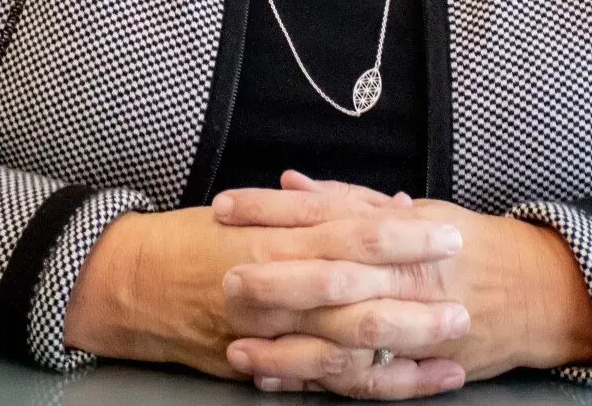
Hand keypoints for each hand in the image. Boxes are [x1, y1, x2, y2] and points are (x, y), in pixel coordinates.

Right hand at [62, 198, 465, 395]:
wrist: (128, 282)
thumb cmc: (192, 239)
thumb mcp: (252, 212)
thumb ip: (313, 212)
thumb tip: (379, 207)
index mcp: (277, 236)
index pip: (352, 233)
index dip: (402, 236)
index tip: (446, 231)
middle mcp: (276, 284)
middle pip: (360, 291)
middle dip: (415, 294)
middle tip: (463, 291)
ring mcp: (270, 331)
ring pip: (350, 343)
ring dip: (407, 343)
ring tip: (455, 341)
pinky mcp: (263, 365)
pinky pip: (329, 380)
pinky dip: (378, 383)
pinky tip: (419, 381)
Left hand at [213, 172, 591, 393]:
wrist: (534, 293)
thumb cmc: (466, 243)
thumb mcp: (412, 210)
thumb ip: (348, 199)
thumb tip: (291, 182)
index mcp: (397, 230)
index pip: (324, 213)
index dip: (272, 211)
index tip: (224, 207)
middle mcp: (402, 276)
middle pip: (330, 275)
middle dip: (276, 279)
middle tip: (222, 279)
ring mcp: (409, 325)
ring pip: (341, 339)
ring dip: (286, 347)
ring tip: (235, 350)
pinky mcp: (414, 364)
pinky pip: (361, 380)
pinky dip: (317, 383)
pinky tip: (277, 383)